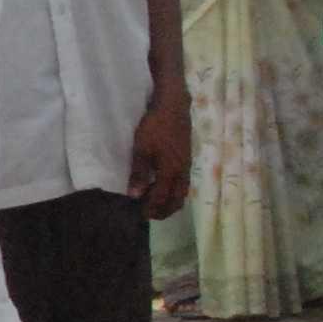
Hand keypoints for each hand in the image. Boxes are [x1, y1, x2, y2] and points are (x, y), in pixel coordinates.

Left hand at [128, 90, 192, 219]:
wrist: (174, 106)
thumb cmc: (155, 127)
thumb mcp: (142, 150)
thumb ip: (139, 174)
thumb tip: (135, 196)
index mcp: (172, 172)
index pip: (163, 198)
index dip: (152, 208)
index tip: (142, 215)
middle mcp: (183, 172)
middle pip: (177, 199)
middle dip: (165, 210)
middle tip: (150, 214)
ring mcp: (187, 165)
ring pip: (182, 191)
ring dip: (170, 200)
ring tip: (156, 202)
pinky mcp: (187, 157)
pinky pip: (183, 182)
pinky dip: (174, 190)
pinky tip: (163, 185)